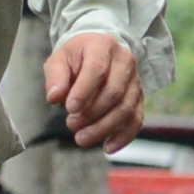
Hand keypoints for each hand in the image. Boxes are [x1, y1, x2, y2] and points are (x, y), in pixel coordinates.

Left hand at [45, 32, 147, 148]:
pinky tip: (108, 147)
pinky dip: (123, 136)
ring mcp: (135, 81)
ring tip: (81, 138)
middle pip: (114, 92)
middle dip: (92, 113)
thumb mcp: (59, 59)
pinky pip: (136, 120)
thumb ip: (55, 77)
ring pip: (126, 109)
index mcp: (103, 46)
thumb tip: (54, 98)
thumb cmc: (77, 56)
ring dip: (103, 128)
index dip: (84, 91)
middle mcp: (125, 61)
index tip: (70, 108)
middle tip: (71, 124)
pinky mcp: (139, 98)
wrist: (98, 51)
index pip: (97, 69)